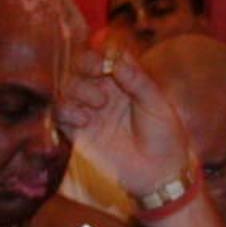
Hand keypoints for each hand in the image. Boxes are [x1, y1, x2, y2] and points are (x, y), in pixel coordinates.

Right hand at [58, 48, 190, 196]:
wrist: (159, 173)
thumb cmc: (165, 137)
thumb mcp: (158, 104)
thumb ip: (138, 81)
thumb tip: (116, 60)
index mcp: (124, 81)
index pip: (104, 56)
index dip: (101, 53)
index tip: (108, 60)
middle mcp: (104, 92)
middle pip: (81, 66)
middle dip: (85, 63)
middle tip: (98, 71)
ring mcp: (90, 111)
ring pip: (68, 87)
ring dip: (79, 88)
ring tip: (100, 103)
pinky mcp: (79, 133)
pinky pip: (61, 115)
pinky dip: (67, 111)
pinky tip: (85, 120)